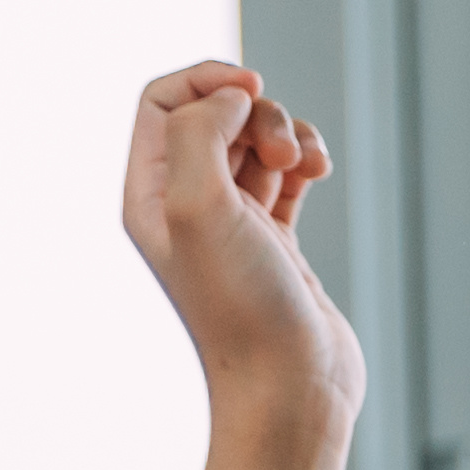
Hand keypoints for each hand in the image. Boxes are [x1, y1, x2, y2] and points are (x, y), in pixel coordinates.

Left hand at [121, 59, 360, 435]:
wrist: (289, 389)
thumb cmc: (241, 308)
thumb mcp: (199, 206)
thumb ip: (200, 132)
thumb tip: (234, 96)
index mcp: (149, 196)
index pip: (162, 100)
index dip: (207, 80)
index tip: (250, 90)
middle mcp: (184, 205)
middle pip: (216, 112)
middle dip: (258, 111)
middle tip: (281, 153)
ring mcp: (231, 221)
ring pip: (256, 138)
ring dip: (288, 133)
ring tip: (307, 166)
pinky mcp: (275, 239)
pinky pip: (287, 170)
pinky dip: (306, 158)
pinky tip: (320, 173)